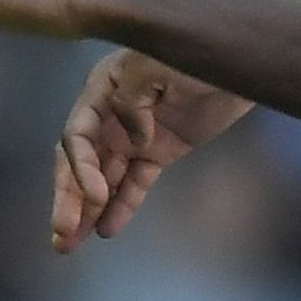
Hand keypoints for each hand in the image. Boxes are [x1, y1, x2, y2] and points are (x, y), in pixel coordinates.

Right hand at [48, 48, 253, 252]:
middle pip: (80, 163)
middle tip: (61, 235)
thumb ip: (133, 97)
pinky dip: (122, 206)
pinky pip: (134, 182)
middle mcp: (110, 115)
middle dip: (69, 198)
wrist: (239, 63)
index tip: (97, 196)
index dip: (80, 168)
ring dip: (86, 210)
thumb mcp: (158, 65)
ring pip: (102, 178)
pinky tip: (107, 230)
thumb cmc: (195, 56)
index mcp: (102, 90)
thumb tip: (133, 138)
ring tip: (70, 244)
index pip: (77, 135)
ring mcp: (135, 135)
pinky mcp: (159, 152)